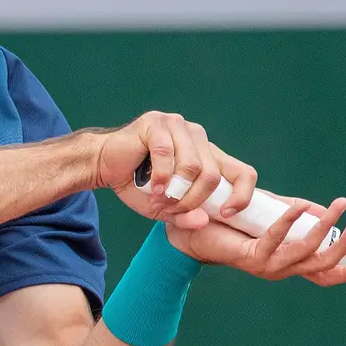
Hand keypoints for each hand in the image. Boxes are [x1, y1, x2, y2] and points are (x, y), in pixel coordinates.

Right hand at [91, 112, 257, 223]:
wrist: (102, 164)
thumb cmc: (136, 184)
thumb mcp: (165, 207)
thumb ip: (185, 215)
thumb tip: (203, 222)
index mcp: (208, 154)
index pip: (243, 172)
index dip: (241, 195)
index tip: (226, 214)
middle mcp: (197, 136)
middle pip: (212, 175)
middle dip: (193, 200)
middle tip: (172, 210)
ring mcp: (178, 125)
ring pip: (193, 166)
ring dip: (175, 190)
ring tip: (160, 199)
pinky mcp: (157, 123)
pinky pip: (167, 154)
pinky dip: (160, 177)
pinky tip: (151, 188)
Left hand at [165, 194, 345, 286]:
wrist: (191, 231)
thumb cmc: (231, 222)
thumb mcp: (270, 213)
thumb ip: (294, 212)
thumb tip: (321, 209)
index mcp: (288, 263)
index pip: (323, 275)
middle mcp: (281, 269)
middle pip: (323, 266)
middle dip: (345, 245)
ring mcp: (266, 267)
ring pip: (305, 253)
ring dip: (324, 229)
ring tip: (337, 207)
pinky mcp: (250, 258)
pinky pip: (276, 240)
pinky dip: (289, 222)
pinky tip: (299, 206)